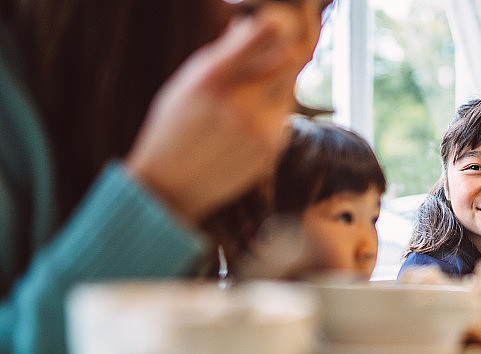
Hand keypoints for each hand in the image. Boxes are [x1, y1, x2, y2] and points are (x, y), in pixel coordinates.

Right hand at [125, 1, 322, 223]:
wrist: (172, 186)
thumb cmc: (174, 126)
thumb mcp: (188, 81)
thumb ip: (225, 53)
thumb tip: (255, 23)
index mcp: (212, 78)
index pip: (266, 34)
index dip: (278, 24)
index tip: (275, 23)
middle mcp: (239, 103)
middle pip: (291, 59)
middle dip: (285, 51)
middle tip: (275, 50)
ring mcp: (259, 130)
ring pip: (290, 88)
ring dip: (278, 82)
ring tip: (250, 93)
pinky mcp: (271, 150)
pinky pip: (284, 116)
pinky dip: (273, 110)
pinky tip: (247, 119)